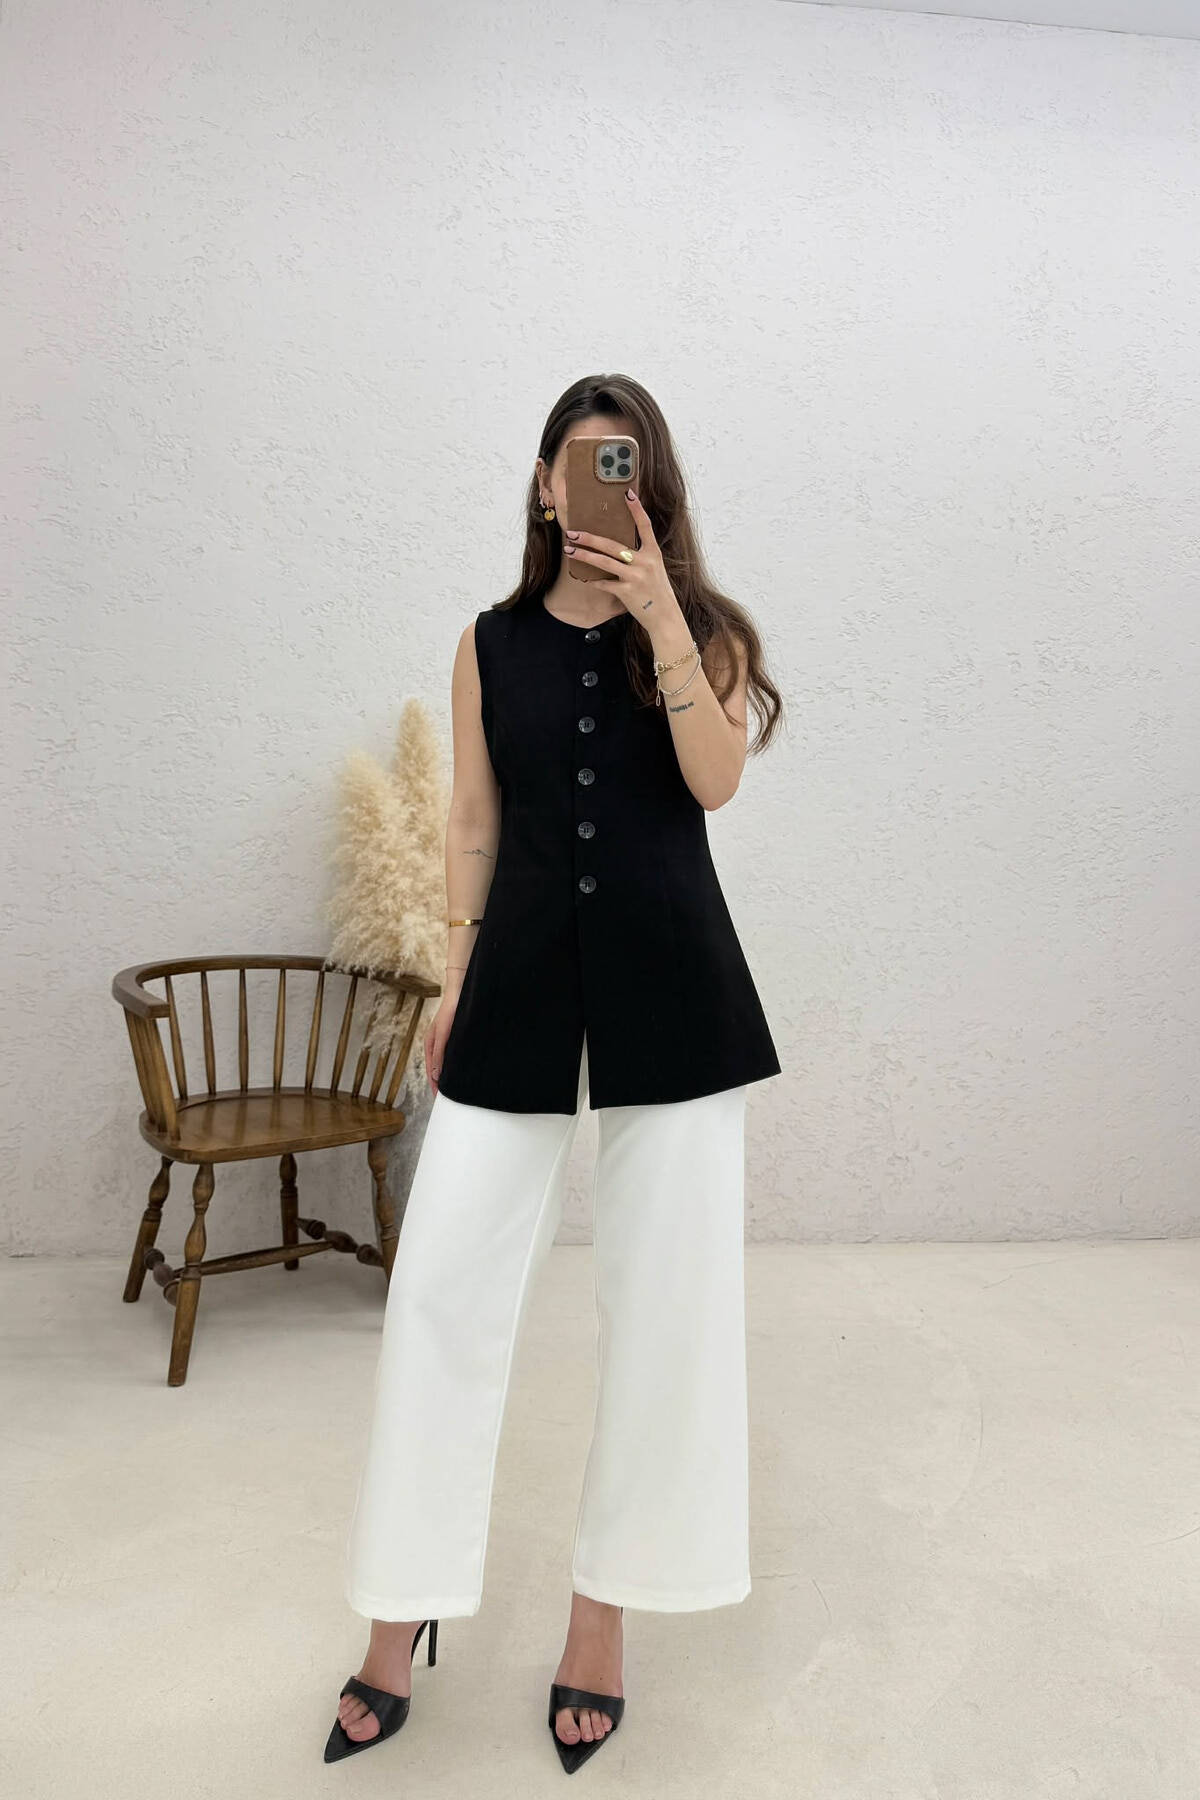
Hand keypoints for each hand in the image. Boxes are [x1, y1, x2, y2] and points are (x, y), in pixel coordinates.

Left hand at [563, 489, 681, 636]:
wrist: (665, 617)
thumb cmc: (657, 592)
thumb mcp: (654, 569)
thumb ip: (639, 557)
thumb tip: (614, 546)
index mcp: (654, 553)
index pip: (645, 526)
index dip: (637, 509)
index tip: (627, 494)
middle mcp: (645, 562)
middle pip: (612, 545)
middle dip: (590, 538)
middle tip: (573, 532)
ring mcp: (636, 577)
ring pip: (603, 562)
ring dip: (584, 555)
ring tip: (569, 549)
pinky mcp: (627, 592)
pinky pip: (604, 583)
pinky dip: (593, 581)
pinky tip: (584, 577)